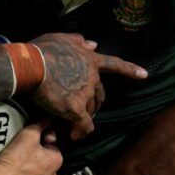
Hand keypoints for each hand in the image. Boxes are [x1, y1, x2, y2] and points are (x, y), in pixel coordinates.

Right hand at [0, 123, 61, 174]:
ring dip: (29, 164)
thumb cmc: (17, 159)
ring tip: (15, 158)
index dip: (43, 136)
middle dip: (36, 152)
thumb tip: (47, 119)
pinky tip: (11, 171)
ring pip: (36, 171)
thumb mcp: (28, 135)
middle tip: (22, 146)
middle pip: (45, 158)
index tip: (32, 135)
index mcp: (58, 161)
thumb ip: (39, 125)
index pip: (54, 143)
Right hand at [29, 33, 146, 139]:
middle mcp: (92, 77)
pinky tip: (73, 136)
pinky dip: (80, 132)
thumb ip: (78, 42)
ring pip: (90, 110)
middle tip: (80, 109)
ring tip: (70, 121)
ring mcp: (85, 93)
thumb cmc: (41, 50)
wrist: (29, 66)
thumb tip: (93, 43)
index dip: (130, 70)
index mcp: (90, 60)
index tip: (144, 75)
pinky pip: (83, 125)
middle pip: (99, 94)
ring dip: (83, 116)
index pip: (115, 65)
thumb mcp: (61, 38)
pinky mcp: (75, 108)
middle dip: (93, 103)